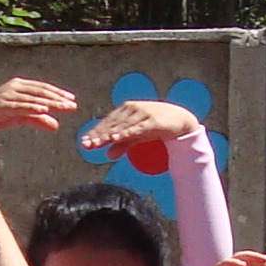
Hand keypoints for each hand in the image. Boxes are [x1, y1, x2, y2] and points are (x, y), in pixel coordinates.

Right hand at [0, 76, 78, 135]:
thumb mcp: (19, 117)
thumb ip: (37, 119)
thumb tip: (56, 126)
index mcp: (18, 86)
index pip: (42, 88)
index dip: (57, 93)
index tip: (71, 100)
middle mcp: (13, 87)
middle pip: (40, 92)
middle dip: (58, 98)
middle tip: (73, 105)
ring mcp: (6, 95)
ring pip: (33, 99)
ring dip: (50, 103)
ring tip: (64, 108)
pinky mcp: (1, 105)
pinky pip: (20, 107)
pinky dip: (32, 108)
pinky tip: (44, 110)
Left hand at [81, 97, 201, 160]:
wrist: (179, 120)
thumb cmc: (156, 125)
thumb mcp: (138, 136)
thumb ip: (123, 144)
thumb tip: (108, 155)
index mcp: (125, 111)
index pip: (107, 123)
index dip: (96, 133)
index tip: (85, 143)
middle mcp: (131, 109)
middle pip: (112, 124)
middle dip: (99, 135)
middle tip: (88, 144)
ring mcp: (141, 113)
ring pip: (121, 126)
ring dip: (109, 135)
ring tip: (97, 143)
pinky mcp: (151, 120)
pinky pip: (136, 128)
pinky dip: (125, 133)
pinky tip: (116, 138)